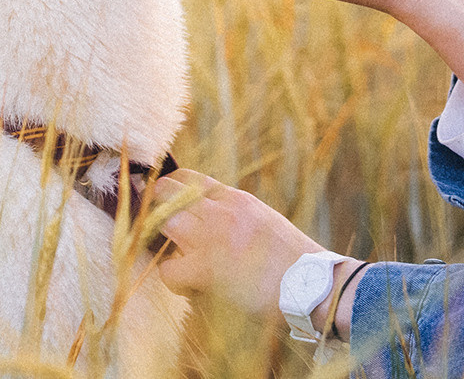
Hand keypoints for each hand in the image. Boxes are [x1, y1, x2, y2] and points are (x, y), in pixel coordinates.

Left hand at [153, 169, 322, 315]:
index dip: (169, 187)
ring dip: (160, 239)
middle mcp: (221, 212)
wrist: (313, 285)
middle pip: (168, 193)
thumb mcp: (265, 223)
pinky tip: (188, 285)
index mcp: (237, 200)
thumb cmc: (293, 262)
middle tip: (150, 223)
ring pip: (163, 222)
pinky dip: (172, 278)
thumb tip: (207, 222)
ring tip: (171, 256)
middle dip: (154, 206)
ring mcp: (212, 238)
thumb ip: (236, 216)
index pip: (190, 179)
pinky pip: (168, 270)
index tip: (160, 197)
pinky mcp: (205, 269)